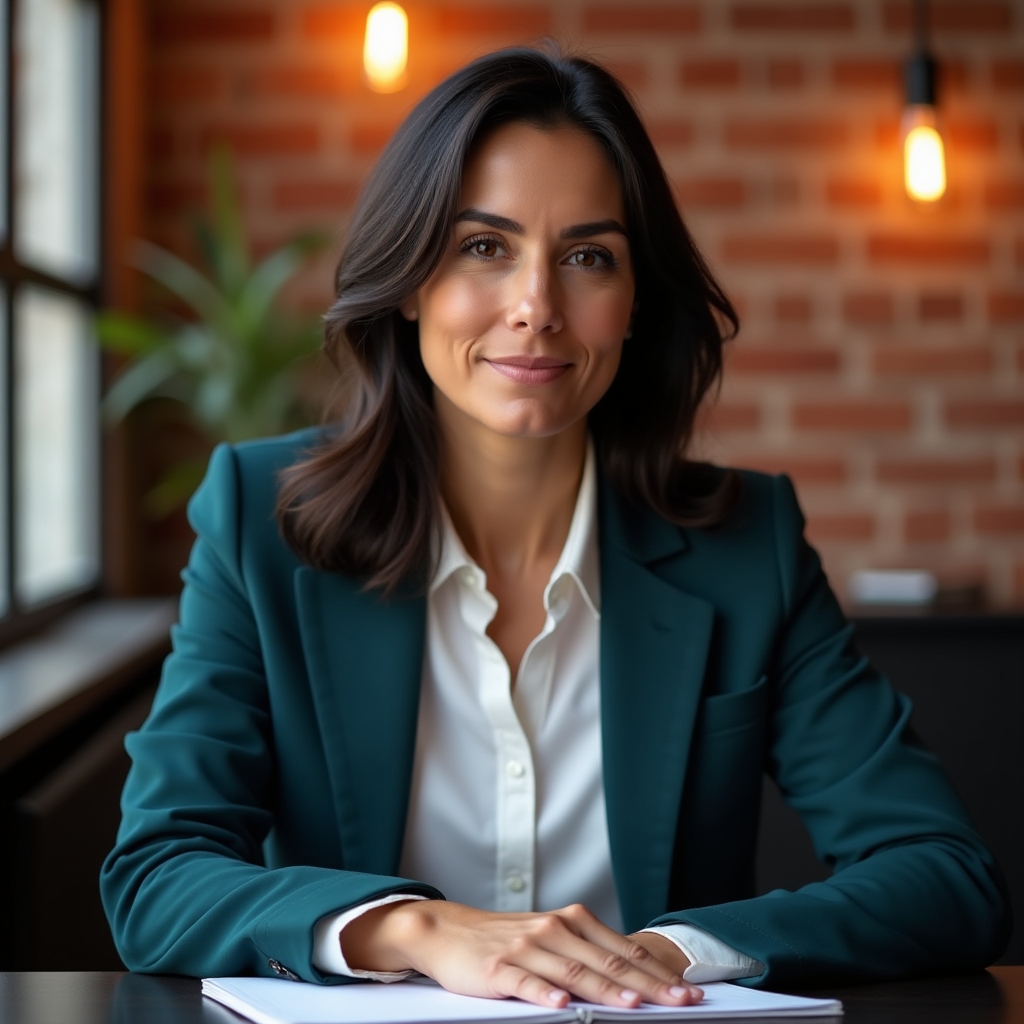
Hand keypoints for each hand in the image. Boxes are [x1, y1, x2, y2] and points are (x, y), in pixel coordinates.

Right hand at [341, 900, 702, 1008]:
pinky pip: (527, 983)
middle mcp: (554, 931)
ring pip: (574, 973)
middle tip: (682, 1001)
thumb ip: (587, 952)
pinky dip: (546, 995)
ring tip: (635, 1006)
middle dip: (648, 984)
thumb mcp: (550, 937)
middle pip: (607, 962)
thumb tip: (633, 973)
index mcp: (571, 922)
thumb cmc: (505, 939)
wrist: (449, 931)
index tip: (689, 989)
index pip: (622, 949)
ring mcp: (526, 949)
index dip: (657, 971)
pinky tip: (562, 1007)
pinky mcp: (499, 968)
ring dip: (607, 990)